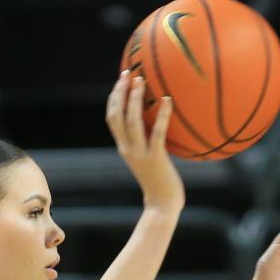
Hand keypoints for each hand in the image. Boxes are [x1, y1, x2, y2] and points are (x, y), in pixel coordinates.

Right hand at [106, 71, 184, 211]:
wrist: (162, 206)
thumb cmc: (161, 184)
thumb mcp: (150, 160)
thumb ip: (149, 143)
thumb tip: (159, 124)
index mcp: (125, 147)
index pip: (112, 118)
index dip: (114, 97)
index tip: (121, 80)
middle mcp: (128, 148)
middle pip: (116, 115)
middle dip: (119, 92)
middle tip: (128, 73)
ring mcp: (140, 153)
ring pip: (131, 120)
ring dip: (134, 98)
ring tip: (141, 80)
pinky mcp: (155, 158)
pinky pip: (156, 131)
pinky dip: (161, 114)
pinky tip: (167, 100)